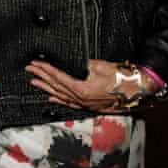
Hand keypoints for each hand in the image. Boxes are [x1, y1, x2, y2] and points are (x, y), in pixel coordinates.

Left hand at [25, 59, 155, 113]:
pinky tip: (51, 97)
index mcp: (82, 89)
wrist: (138, 90)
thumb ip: (84, 64)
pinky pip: (70, 103)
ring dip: (46, 87)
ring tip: (34, 82)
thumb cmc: (122, 78)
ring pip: (60, 95)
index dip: (45, 69)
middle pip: (56, 86)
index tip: (36, 63)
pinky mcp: (90, 105)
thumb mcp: (101, 66)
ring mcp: (85, 103)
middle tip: (30, 70)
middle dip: (42, 77)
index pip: (58, 77)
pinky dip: (59, 99)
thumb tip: (75, 61)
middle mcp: (81, 99)